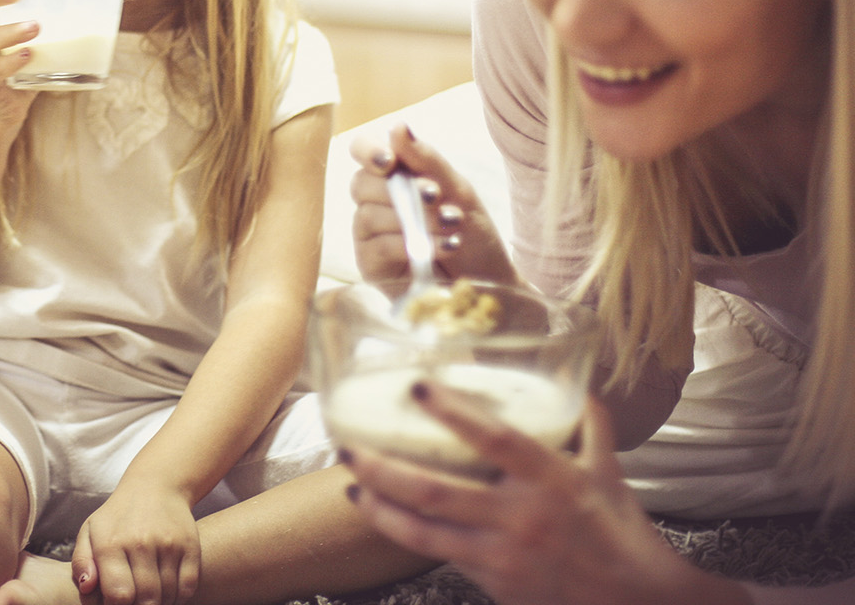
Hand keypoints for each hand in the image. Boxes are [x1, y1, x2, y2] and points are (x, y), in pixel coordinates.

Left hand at [71, 482, 199, 604]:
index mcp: (111, 543)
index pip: (118, 595)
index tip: (116, 602)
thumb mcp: (90, 532)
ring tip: (149, 594)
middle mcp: (140, 543)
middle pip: (146, 599)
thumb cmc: (117, 517)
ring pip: (167, 595)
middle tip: (135, 600)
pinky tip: (167, 590)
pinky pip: (188, 587)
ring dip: (159, 602)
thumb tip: (86, 587)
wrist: (154, 486)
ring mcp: (168, 544)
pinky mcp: (190, 545)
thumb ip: (82, 562)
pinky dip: (178, 597)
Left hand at [344, 391, 740, 604]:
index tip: (417, 387)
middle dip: (381, 469)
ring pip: (424, 533)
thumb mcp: (610, 475)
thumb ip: (590, 427)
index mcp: (551, 480)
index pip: (494, 439)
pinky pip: (444, 558)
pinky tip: (387, 520)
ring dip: (381, 510)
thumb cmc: (625, 538)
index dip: (452, 413)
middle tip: (345, 447)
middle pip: (434, 491)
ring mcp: (504, 557)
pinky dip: (412, 538)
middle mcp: (521, 517)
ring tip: (350, 487)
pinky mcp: (496, 586)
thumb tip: (579, 385)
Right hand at [347, 122, 515, 286]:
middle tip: (437, 197)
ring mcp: (369, 235)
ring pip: (368, 215)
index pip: (362, 150)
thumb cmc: (474, 236)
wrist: (492, 285)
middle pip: (361, 183)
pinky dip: (408, 244)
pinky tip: (440, 248)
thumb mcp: (459, 192)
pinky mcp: (371, 266)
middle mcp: (375, 202)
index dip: (368, 151)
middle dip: (402, 191)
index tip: (390, 161)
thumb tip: (397, 126)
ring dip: (414, 220)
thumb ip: (427, 160)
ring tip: (450, 227)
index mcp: (394, 176)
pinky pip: (375, 247)